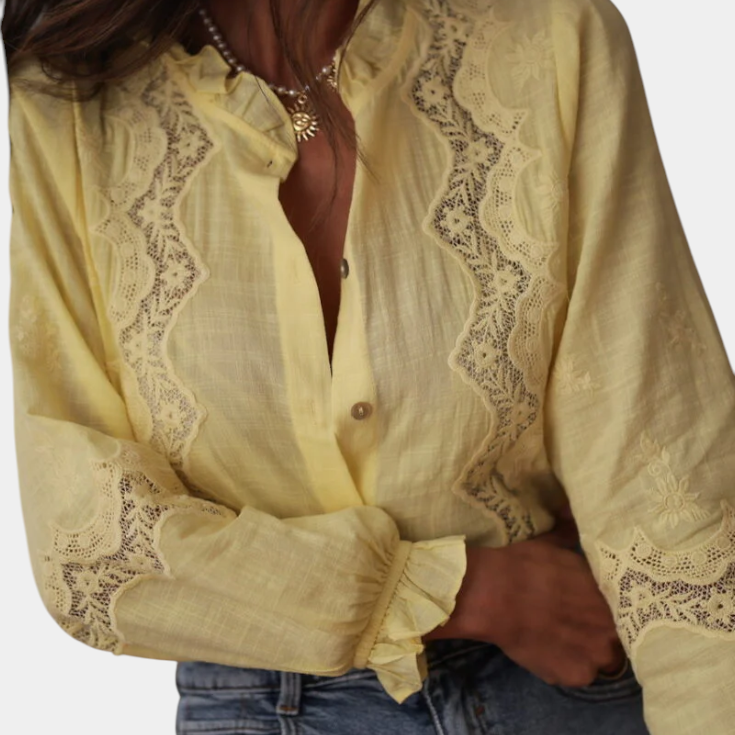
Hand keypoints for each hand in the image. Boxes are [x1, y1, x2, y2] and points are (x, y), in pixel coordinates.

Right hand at [424, 507, 626, 686]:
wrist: (493, 595)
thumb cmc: (524, 564)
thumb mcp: (553, 543)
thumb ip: (572, 535)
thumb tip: (571, 513)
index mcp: (612, 593)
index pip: (629, 606)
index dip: (614, 607)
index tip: (599, 605)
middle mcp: (612, 626)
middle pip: (619, 635)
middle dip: (603, 630)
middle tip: (579, 621)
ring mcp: (595, 655)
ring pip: (601, 659)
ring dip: (588, 651)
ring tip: (564, 639)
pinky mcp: (574, 676)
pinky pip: (578, 674)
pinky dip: (566, 665)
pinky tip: (548, 649)